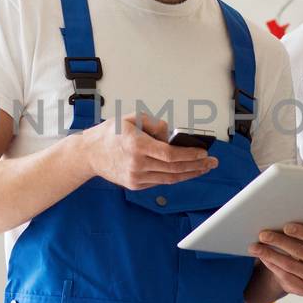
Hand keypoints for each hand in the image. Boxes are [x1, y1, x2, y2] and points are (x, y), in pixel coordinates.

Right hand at [82, 113, 216, 189]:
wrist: (90, 154)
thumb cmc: (110, 134)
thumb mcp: (132, 118)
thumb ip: (155, 124)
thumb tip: (172, 135)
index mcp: (137, 146)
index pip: (170, 154)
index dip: (190, 155)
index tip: (204, 153)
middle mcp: (137, 164)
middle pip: (174, 169)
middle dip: (197, 166)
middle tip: (212, 162)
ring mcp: (136, 177)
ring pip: (170, 178)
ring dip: (190, 174)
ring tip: (204, 168)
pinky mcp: (136, 184)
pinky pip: (161, 181)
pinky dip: (175, 177)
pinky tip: (186, 171)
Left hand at [250, 222, 302, 295]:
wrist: (298, 274)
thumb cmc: (297, 249)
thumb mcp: (302, 240)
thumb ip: (294, 232)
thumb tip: (274, 220)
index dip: (301, 232)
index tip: (285, 227)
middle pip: (299, 250)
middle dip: (278, 241)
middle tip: (262, 235)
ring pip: (289, 264)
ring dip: (269, 254)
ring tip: (254, 247)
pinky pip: (285, 275)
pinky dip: (271, 265)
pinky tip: (262, 258)